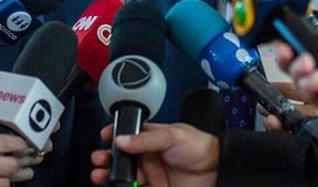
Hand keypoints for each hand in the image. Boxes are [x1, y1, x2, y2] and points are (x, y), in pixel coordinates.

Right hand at [91, 123, 218, 186]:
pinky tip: (115, 186)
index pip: (128, 135)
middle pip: (122, 157)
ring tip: (99, 175)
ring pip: (125, 175)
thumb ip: (146, 139)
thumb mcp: (173, 136)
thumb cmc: (200, 146)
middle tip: (98, 159)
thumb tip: (122, 139)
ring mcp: (152, 174)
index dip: (114, 135)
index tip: (103, 136)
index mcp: (152, 138)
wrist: (218, 171)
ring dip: (110, 175)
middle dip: (108, 157)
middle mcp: (149, 156)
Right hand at [275, 21, 317, 148]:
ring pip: (300, 80)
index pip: (309, 46)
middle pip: (297, 64)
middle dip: (288, 56)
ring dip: (299, 70)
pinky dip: (310, 86)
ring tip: (308, 65)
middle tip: (290, 50)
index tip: (286, 34)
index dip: (294, 41)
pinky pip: (312, 97)